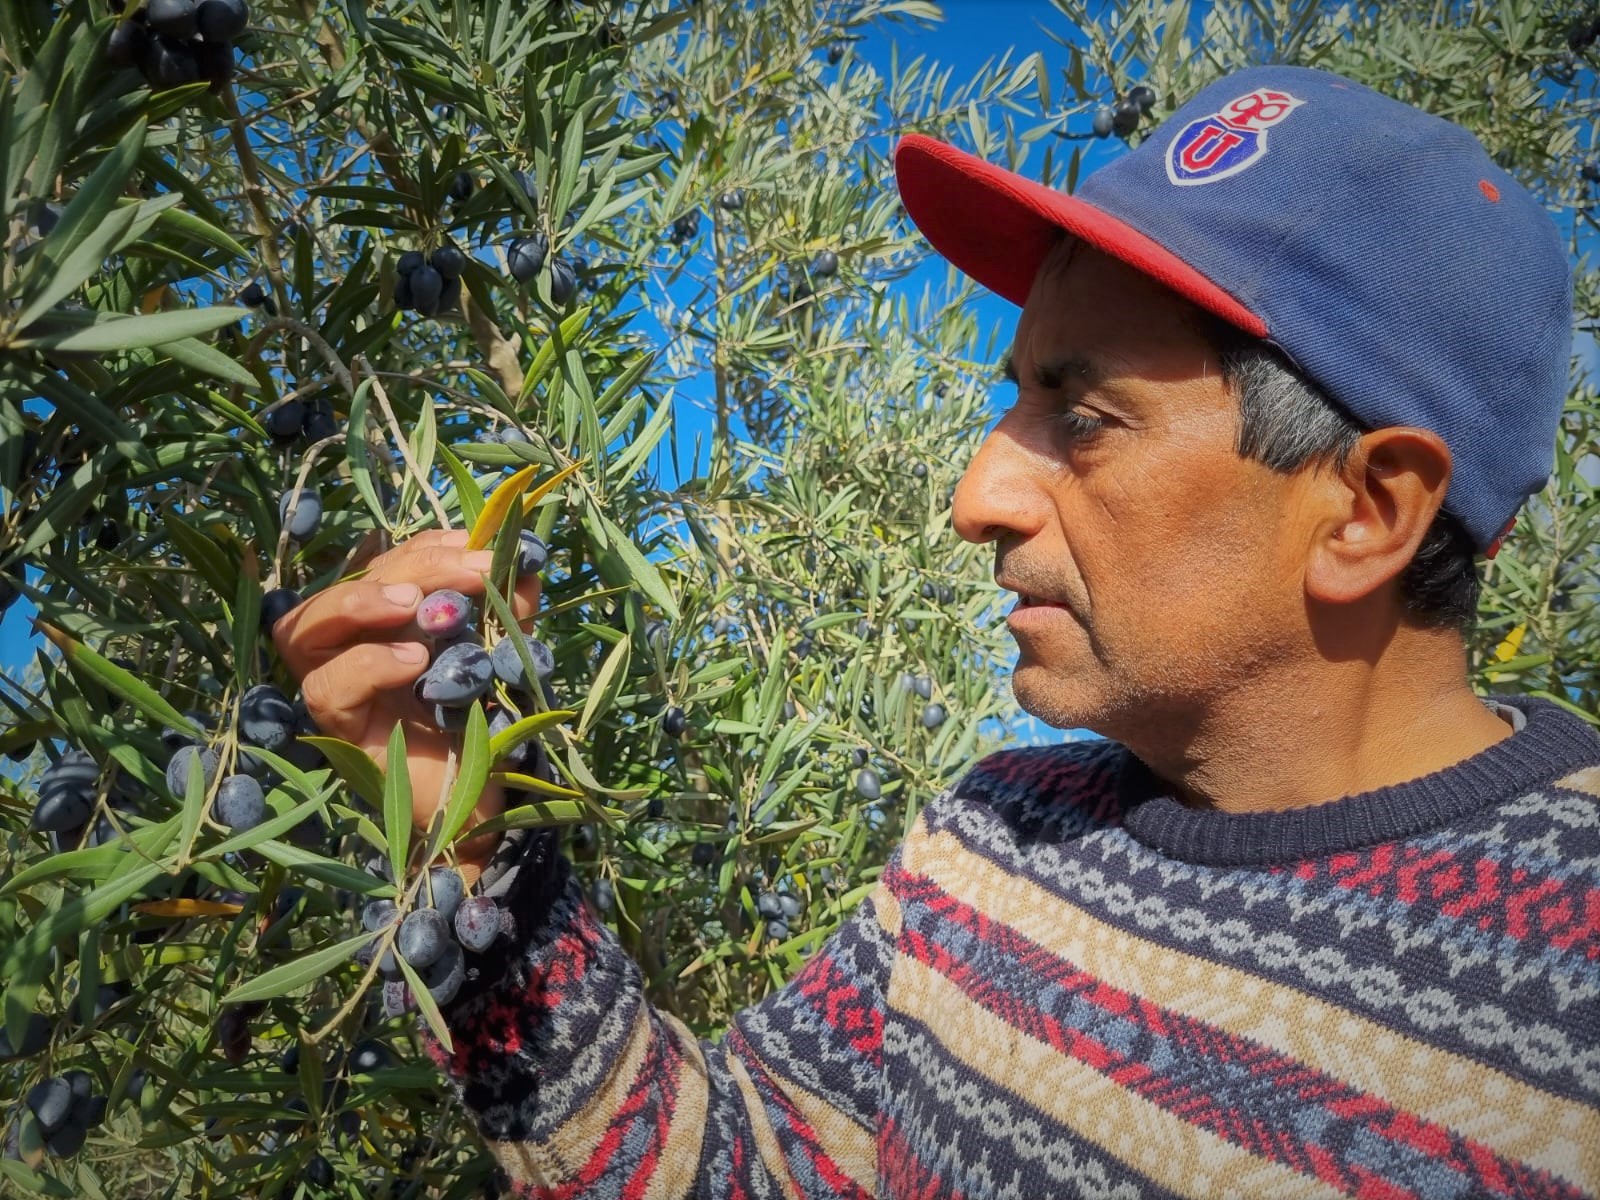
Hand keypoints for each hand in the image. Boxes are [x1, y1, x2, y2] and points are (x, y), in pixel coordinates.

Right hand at [271, 528, 543, 885]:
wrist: (483, 803)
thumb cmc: (486, 723)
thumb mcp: (506, 653)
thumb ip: (511, 608)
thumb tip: (527, 558)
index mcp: (386, 619)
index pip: (388, 560)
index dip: (428, 545)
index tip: (478, 545)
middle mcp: (349, 645)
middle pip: (352, 582)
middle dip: (414, 566)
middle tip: (470, 570)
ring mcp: (335, 686)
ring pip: (306, 627)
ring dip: (361, 601)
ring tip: (417, 605)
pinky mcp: (337, 729)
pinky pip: (327, 687)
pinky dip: (368, 665)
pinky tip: (413, 661)